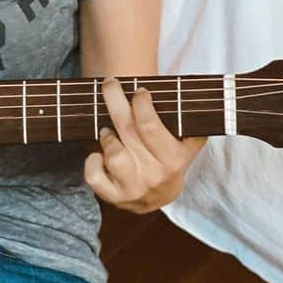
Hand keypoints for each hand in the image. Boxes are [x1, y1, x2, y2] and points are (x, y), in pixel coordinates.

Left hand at [83, 76, 205, 213]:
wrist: (160, 198)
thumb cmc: (170, 161)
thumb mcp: (188, 144)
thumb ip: (191, 123)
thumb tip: (189, 95)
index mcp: (173, 160)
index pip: (150, 126)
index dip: (141, 104)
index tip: (139, 91)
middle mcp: (153, 175)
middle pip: (127, 131)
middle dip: (115, 100)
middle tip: (110, 84)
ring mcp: (132, 188)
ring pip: (112, 153)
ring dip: (108, 137)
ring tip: (109, 131)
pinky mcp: (113, 197)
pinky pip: (94, 177)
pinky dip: (92, 162)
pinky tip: (98, 154)